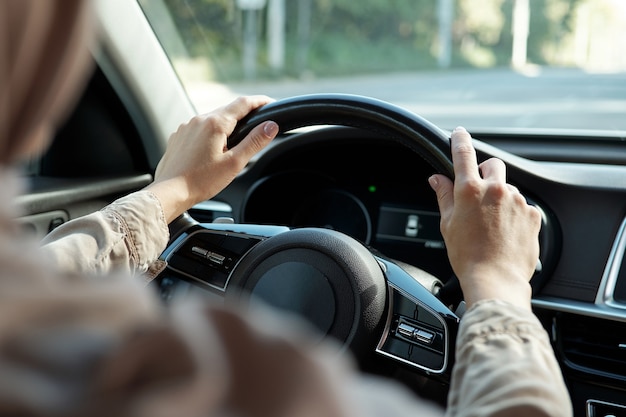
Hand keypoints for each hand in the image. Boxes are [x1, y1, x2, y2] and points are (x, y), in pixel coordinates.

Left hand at [145, 96, 278, 222]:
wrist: (169, 192)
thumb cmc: (200, 181)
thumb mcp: (234, 163)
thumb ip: (254, 142)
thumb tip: (271, 126)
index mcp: (214, 123)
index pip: (243, 103)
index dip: (260, 101)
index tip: (270, 102)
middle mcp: (198, 120)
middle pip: (227, 110)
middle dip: (244, 114)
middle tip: (258, 122)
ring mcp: (186, 127)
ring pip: (212, 119)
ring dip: (226, 124)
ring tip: (235, 140)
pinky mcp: (178, 137)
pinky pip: (199, 128)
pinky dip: (211, 133)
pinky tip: (213, 148)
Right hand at [428, 127, 540, 309]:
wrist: (495, 279)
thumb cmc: (467, 255)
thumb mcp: (448, 224)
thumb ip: (444, 195)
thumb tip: (437, 179)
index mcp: (470, 190)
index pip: (463, 154)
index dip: (459, 140)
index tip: (459, 133)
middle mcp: (496, 190)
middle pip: (492, 165)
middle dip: (485, 173)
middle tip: (478, 193)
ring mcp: (518, 201)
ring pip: (508, 188)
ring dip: (500, 197)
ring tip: (492, 224)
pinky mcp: (533, 214)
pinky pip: (522, 206)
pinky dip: (514, 214)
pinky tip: (505, 232)